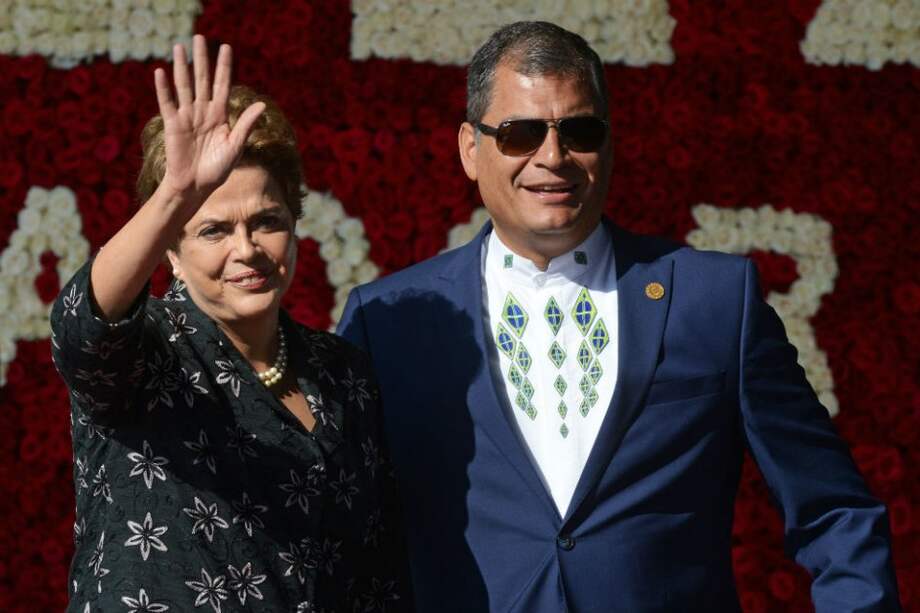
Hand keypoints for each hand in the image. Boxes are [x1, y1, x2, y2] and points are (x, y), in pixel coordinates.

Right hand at [154, 35, 264, 208]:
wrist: (196, 186)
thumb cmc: (217, 170)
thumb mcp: (235, 146)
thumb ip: (245, 124)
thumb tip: (261, 105)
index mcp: (220, 116)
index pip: (222, 85)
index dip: (224, 66)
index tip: (226, 47)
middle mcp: (203, 111)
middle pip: (202, 79)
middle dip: (202, 58)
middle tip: (199, 37)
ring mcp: (187, 116)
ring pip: (184, 85)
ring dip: (181, 66)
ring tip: (179, 46)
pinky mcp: (172, 124)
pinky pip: (167, 102)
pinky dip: (164, 88)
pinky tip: (161, 72)